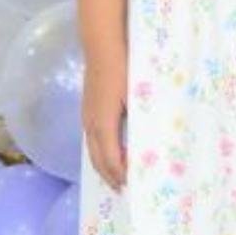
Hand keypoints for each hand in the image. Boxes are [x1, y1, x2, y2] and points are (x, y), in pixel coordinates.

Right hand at [82, 47, 127, 191]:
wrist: (103, 45)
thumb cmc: (125, 68)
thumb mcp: (137, 97)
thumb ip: (141, 122)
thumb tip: (148, 145)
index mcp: (104, 123)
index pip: (111, 159)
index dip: (120, 175)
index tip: (134, 185)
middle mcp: (91, 123)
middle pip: (98, 159)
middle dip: (109, 177)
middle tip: (123, 190)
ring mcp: (87, 116)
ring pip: (92, 150)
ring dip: (103, 166)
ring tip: (115, 177)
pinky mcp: (88, 109)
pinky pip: (92, 139)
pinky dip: (100, 152)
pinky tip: (110, 151)